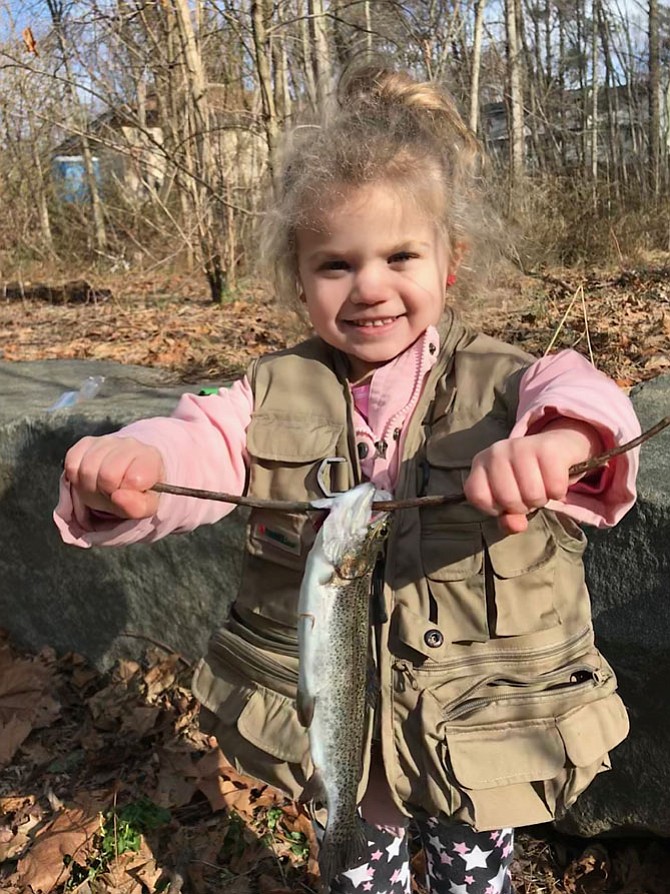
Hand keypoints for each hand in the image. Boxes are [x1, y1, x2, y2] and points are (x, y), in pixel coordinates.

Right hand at [63, 435, 164, 519]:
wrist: (128, 476)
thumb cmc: (138, 492)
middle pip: (106, 474)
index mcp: (150, 458)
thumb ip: (137, 506)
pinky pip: (72, 464)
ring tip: (101, 488)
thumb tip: (117, 496)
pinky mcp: (86, 442)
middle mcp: (129, 444)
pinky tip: (90, 479)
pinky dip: (77, 479)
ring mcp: (106, 441)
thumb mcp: (146, 506)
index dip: (125, 494)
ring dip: (90, 487)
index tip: (127, 494)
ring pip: (86, 469)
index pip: (133, 479)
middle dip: (105, 492)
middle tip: (111, 494)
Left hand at [463, 419, 602, 533]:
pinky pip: (554, 487)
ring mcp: (520, 446)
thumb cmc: (527, 478)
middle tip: (527, 494)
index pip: (477, 496)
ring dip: (542, 499)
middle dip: (522, 506)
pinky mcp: (546, 447)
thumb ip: (507, 518)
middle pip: (507, 499)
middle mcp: (496, 452)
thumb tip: (516, 526)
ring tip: (541, 487)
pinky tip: (554, 480)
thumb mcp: (510, 500)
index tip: (504, 502)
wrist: (556, 447)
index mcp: (481, 464)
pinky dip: (558, 491)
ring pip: (532, 494)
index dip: (494, 508)